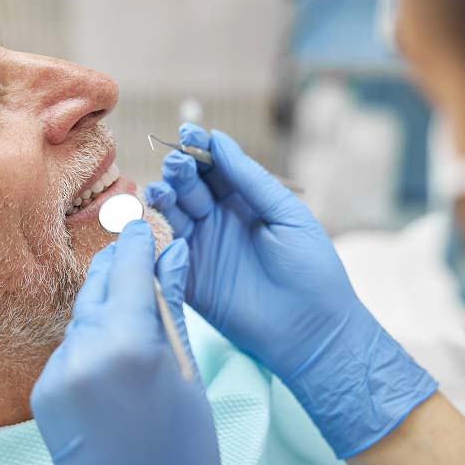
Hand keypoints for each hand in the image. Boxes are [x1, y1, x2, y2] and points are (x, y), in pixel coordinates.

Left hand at [30, 221, 253, 464]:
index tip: (143, 226)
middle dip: (118, 272)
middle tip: (136, 254)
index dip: (137, 245)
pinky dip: (88, 346)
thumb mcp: (189, 371)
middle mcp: (81, 355)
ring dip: (104, 311)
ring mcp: (55, 379)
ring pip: (80, 324)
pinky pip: (66, 356)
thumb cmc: (187, 450)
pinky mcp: (42, 400)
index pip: (128, 272)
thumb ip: (172, 307)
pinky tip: (113, 357)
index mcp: (127, 345)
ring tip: (133, 313)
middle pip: (98, 292)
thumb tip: (174, 254)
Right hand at [147, 123, 436, 457]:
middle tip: (174, 164)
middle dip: (179, 171)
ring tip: (160, 190)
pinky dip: (155, 234)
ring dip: (163, 198)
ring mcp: (202, 247)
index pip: (215, 166)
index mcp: (246, 200)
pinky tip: (153, 221)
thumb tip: (220, 141)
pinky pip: (165, 251)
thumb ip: (252, 180)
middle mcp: (219, 219)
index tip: (189, 134)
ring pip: (173, 214)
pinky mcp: (188, 278)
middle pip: (189, 186)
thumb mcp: (287, 215)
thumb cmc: (311, 269)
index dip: (200, 149)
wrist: (311, 330)